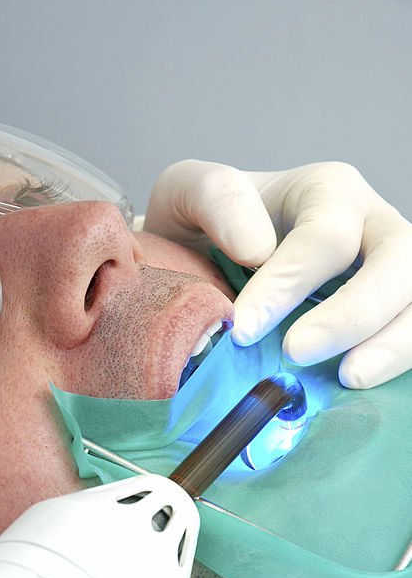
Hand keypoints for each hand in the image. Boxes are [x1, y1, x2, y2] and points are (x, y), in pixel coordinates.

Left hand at [144, 160, 411, 387]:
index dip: (287, 285)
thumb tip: (256, 247)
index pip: (324, 237)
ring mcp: (391, 274)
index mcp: (327, 193)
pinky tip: (356, 385)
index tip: (244, 329)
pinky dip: (396, 360)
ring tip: (348, 378)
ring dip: (393, 343)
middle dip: (351, 313)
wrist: (208, 262)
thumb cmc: (206, 231)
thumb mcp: (187, 194)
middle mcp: (372, 228)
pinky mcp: (390, 315)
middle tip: (297, 353)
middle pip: (397, 261)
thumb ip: (215, 199)